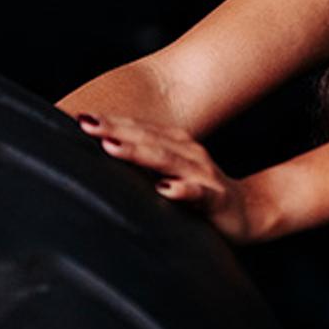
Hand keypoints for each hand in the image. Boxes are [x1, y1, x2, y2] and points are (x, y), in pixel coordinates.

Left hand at [75, 114, 272, 242]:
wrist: (250, 211)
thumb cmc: (201, 192)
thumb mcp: (169, 173)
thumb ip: (142, 164)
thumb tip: (100, 156)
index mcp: (175, 145)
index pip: (138, 129)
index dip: (111, 121)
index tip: (79, 116)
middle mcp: (189, 153)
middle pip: (148, 138)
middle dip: (116, 130)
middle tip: (86, 123)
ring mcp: (203, 174)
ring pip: (168, 160)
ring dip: (140, 153)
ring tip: (112, 147)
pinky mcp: (217, 198)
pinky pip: (199, 193)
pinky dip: (183, 190)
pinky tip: (166, 189)